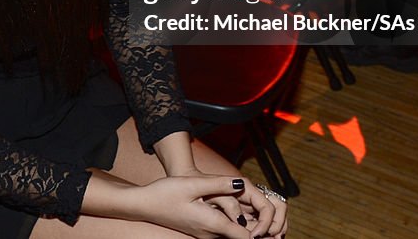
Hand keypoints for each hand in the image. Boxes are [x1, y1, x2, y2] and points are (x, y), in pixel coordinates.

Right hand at [165, 168, 287, 238]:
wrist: (144, 205)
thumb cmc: (165, 194)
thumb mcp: (192, 185)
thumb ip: (218, 184)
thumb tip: (241, 184)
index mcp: (212, 224)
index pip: (246, 236)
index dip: (261, 231)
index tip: (272, 223)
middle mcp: (211, 234)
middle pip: (242, 238)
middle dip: (257, 231)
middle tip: (274, 224)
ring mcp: (206, 234)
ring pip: (233, 234)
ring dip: (245, 227)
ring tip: (260, 217)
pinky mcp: (202, 231)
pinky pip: (224, 232)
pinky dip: (235, 225)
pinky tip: (238, 214)